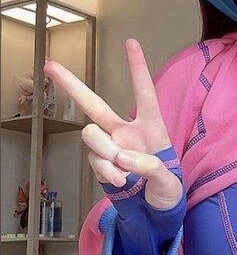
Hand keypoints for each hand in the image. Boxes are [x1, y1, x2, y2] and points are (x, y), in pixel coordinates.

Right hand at [44, 39, 181, 209]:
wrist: (154, 211)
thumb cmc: (167, 188)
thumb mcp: (168, 180)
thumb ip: (149, 167)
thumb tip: (122, 158)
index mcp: (150, 126)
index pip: (143, 92)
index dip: (137, 67)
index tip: (130, 42)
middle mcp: (125, 131)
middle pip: (94, 104)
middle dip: (71, 84)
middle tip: (49, 65)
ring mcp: (109, 146)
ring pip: (91, 135)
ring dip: (105, 152)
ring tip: (124, 171)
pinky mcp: (100, 162)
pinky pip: (93, 160)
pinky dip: (105, 172)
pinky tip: (121, 181)